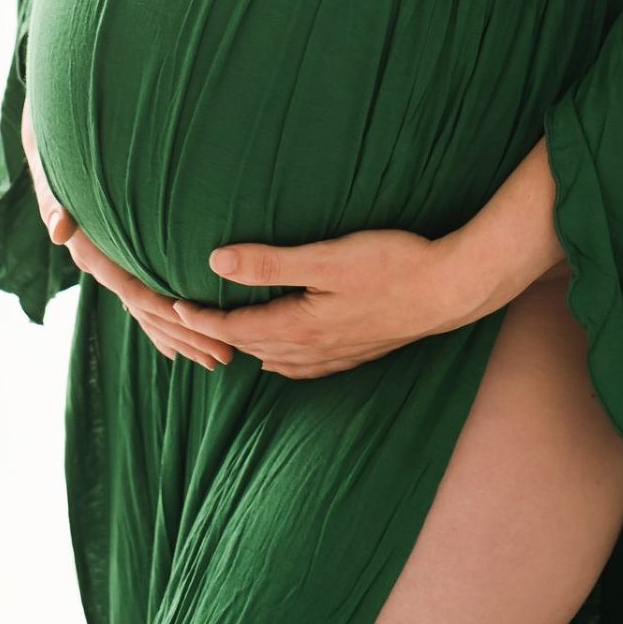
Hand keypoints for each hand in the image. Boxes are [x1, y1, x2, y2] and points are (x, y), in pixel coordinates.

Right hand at [18, 100, 231, 372]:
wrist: (48, 139)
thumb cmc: (55, 147)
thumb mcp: (50, 168)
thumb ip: (53, 199)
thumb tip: (59, 230)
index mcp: (91, 251)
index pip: (135, 292)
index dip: (168, 317)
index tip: (203, 336)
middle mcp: (101, 264)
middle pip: (149, 311)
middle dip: (186, 336)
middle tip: (225, 358)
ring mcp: (112, 262)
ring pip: (150, 310)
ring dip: (182, 335)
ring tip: (218, 357)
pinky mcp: (120, 256)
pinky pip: (144, 295)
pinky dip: (164, 320)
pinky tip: (183, 344)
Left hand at [166, 225, 475, 379]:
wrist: (451, 290)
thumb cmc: (392, 265)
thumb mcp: (327, 257)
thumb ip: (271, 263)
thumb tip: (217, 262)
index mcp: (300, 327)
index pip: (235, 330)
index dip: (201, 320)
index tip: (172, 308)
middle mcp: (313, 350)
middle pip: (251, 348)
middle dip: (217, 337)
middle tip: (187, 321)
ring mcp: (337, 355)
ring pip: (277, 359)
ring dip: (248, 348)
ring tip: (225, 335)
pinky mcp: (357, 351)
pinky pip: (305, 366)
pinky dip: (281, 359)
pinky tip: (282, 355)